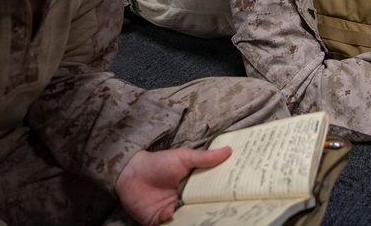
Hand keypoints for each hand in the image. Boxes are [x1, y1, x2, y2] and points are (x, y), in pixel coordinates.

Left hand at [115, 146, 231, 225]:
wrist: (130, 175)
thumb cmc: (158, 163)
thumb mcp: (184, 158)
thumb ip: (205, 158)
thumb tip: (229, 150)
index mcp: (194, 187)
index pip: (213, 194)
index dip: (225, 197)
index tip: (240, 199)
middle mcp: (187, 201)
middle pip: (204, 210)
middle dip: (215, 213)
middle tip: (232, 214)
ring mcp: (175, 213)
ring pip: (192, 220)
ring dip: (199, 220)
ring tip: (214, 221)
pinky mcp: (161, 222)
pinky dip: (182, 225)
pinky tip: (191, 222)